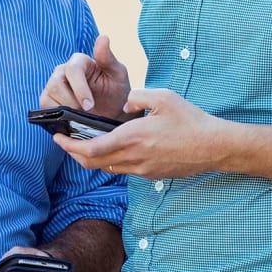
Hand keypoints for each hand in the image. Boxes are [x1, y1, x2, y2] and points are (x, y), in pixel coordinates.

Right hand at [40, 35, 130, 118]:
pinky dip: (56, 115)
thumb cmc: (115, 90)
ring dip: (64, 110)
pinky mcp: (48, 99)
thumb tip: (103, 37)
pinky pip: (44, 106)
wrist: (112, 112)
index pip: (72, 70)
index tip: (90, 105)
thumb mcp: (117, 74)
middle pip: (55, 84)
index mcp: (79, 61)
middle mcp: (63, 70)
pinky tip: (70, 118)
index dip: (80, 89)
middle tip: (86, 113)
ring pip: (48, 95)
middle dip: (71, 102)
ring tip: (81, 117)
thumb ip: (108, 57)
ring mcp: (53, 84)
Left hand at [53, 88, 226, 178]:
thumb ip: (137, 97)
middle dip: (74, 154)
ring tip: (84, 145)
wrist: (213, 147)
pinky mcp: (150, 175)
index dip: (70, 145)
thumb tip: (125, 104)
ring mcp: (142, 169)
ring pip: (106, 168)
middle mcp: (133, 157)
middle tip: (64, 142)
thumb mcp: (163, 97)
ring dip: (91, 159)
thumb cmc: (190, 120)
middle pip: (92, 163)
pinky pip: (123, 170)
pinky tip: (111, 149)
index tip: (57, 137)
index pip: (91, 148)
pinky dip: (109, 161)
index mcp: (132, 137)